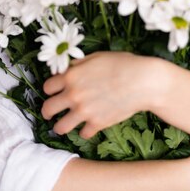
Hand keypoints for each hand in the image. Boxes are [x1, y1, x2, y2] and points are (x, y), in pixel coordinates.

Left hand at [41, 51, 161, 138]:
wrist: (143, 82)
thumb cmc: (123, 64)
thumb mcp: (98, 57)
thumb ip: (79, 64)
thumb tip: (69, 67)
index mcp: (71, 76)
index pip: (47, 87)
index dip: (50, 89)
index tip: (54, 92)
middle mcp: (73, 95)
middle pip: (47, 109)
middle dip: (48, 111)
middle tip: (51, 112)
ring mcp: (84, 112)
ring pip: (60, 127)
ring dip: (61, 126)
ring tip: (64, 125)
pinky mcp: (97, 124)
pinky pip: (83, 134)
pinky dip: (84, 131)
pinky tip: (88, 126)